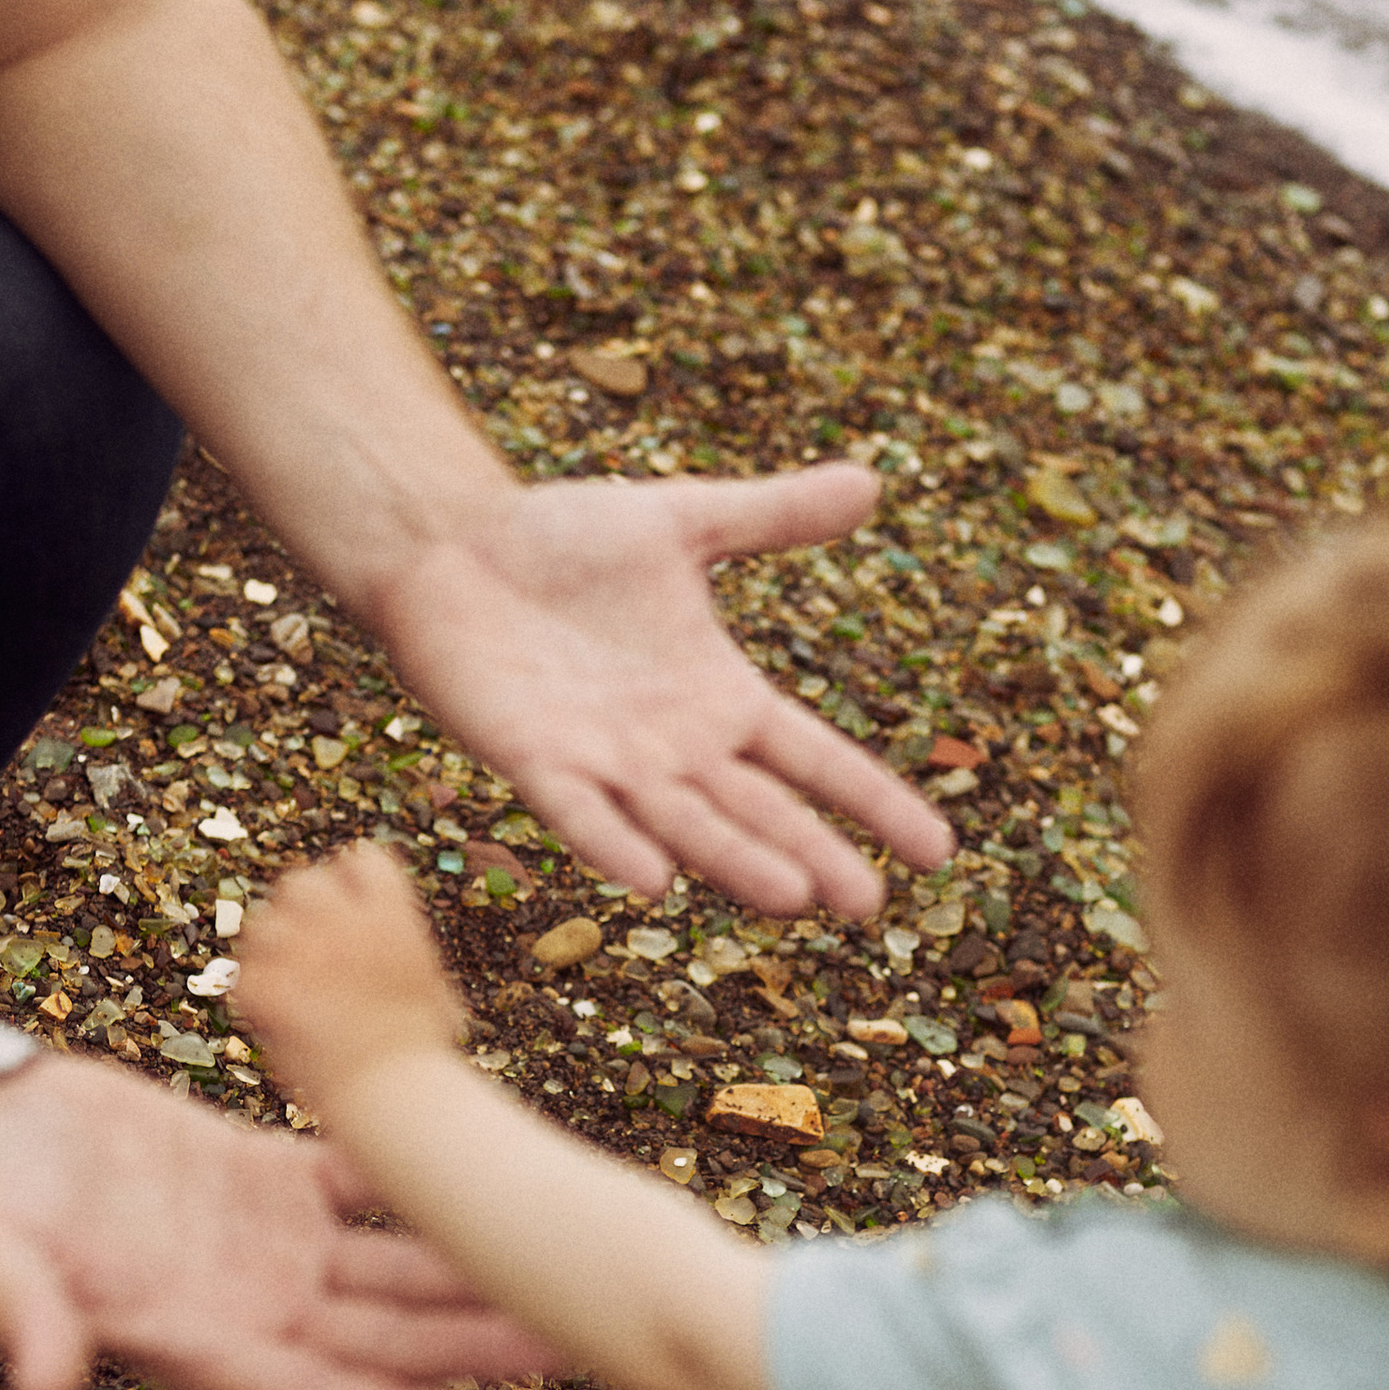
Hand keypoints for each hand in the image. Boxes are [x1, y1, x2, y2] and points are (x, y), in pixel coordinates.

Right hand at [0, 1054, 537, 1389]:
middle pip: (381, 1337)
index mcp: (193, 1340)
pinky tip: (494, 1181)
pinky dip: (423, 1191)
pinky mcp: (267, 1179)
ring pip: (391, 1270)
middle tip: (577, 1349)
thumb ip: (25, 1319)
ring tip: (560, 1278)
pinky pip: (364, 1189)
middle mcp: (247, 1305)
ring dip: (469, 1277)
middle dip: (472, 1348)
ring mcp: (265, 1245)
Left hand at [236, 843, 465, 1118]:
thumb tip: (397, 939)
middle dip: (300, 911)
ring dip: (270, 950)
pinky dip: (255, 994)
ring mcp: (305, 953)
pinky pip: (245, 973)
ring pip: (263, 923)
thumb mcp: (434, 988)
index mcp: (393, 915)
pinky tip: (271, 1015)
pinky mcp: (271, 988)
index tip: (349, 906)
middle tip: (305, 945)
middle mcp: (347, 922)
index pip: (363, 859)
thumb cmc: (423, 1054)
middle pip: (302, 882)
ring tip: (285, 981)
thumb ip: (405, 950)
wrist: (397, 1096)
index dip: (352, 880)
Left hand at [369, 465, 955, 915]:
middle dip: (812, 855)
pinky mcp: (533, 758)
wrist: (451, 544)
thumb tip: (871, 482)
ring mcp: (605, 760)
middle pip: (757, 810)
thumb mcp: (682, 521)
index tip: (937, 852)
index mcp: (718, 696)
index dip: (872, 801)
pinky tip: (652, 879)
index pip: (812, 759)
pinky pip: (580, 811)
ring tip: (791, 898)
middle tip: (868, 906)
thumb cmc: (560, 540)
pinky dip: (614, 843)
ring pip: (683, 824)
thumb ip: (771, 515)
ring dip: (733, 861)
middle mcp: (672, 746)